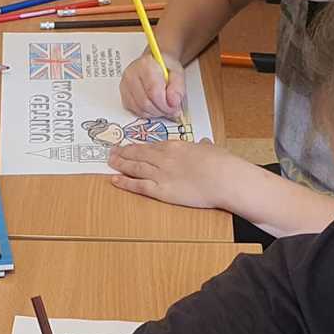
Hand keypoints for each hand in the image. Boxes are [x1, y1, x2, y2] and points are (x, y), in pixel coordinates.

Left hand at [108, 140, 250, 210]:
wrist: (223, 178)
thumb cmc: (221, 164)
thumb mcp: (211, 149)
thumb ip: (203, 146)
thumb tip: (204, 143)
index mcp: (176, 146)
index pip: (152, 145)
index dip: (139, 145)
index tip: (131, 145)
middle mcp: (164, 157)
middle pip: (139, 153)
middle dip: (125, 152)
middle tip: (113, 151)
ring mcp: (160, 173)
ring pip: (135, 167)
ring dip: (121, 163)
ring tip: (110, 161)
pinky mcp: (160, 190)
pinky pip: (137, 185)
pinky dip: (124, 182)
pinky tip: (114, 179)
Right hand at [119, 51, 186, 118]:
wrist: (155, 64)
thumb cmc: (165, 67)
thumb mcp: (178, 73)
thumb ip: (177, 88)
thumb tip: (173, 103)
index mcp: (145, 65)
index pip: (154, 92)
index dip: (165, 105)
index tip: (174, 108)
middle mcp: (131, 74)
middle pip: (145, 103)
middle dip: (160, 111)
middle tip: (171, 111)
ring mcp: (125, 85)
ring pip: (139, 109)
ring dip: (154, 113)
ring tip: (163, 108)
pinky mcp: (124, 94)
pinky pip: (135, 110)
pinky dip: (147, 113)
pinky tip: (154, 108)